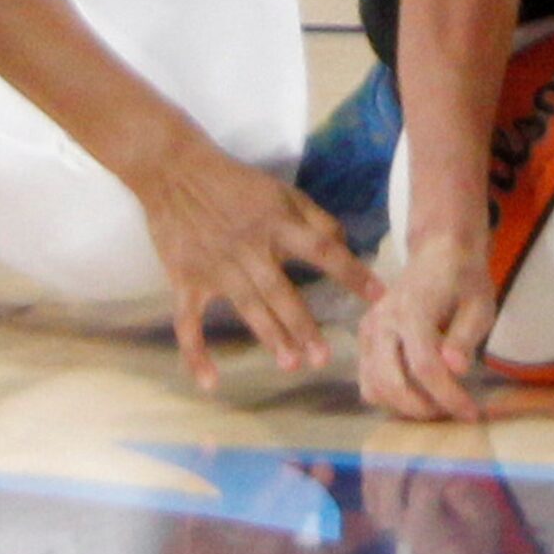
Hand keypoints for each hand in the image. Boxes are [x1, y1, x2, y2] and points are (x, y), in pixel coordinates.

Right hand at [129, 131, 380, 392]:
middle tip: (322, 358)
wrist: (174, 171)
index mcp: (277, 225)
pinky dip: (196, 353)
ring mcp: (216, 267)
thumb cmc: (234, 182)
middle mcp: (250, 248)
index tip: (378, 296)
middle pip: (281, 291)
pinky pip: (189, 321)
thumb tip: (346, 242)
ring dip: (268, 335)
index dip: (351, 272)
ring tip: (290, 363)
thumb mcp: (280, 191)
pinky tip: (210, 382)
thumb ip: (315, 218)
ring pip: (246, 307)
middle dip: (303, 325)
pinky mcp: (186, 280)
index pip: (322, 250)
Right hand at [356, 233, 495, 420]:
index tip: (473, 413)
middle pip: (392, 382)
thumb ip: (465, 337)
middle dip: (424, 408)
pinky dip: (388, 397)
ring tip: (436, 405)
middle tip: (452, 413)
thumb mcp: (479, 305)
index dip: (449, 396)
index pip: (426, 367)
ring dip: (404, 406)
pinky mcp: (365, 338)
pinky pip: (367, 380)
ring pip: (374, 386)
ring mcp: (369, 330)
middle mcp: (383, 321)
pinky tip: (415, 395)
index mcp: (412, 310)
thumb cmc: (463, 280)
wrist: (438, 254)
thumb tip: (456, 369)